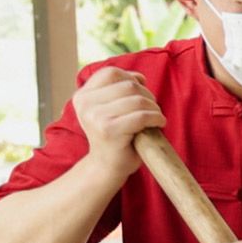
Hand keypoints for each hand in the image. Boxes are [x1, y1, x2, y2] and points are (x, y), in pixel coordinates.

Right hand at [74, 66, 165, 182]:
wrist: (107, 169)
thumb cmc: (116, 138)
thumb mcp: (112, 109)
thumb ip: (120, 90)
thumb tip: (139, 77)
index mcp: (82, 96)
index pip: (111, 73)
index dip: (131, 78)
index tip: (141, 93)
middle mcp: (85, 104)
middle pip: (128, 85)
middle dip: (147, 95)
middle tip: (152, 110)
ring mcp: (95, 116)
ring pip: (137, 99)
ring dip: (154, 108)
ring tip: (156, 118)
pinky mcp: (109, 130)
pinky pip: (141, 116)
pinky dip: (156, 118)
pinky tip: (159, 124)